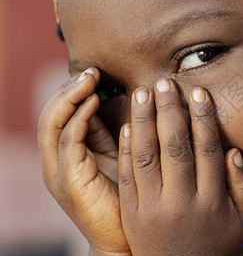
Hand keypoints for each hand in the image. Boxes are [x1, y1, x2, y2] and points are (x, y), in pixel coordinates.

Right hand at [38, 68, 129, 254]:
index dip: (74, 90)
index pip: (62, 113)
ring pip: (52, 124)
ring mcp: (59, 171)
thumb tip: (119, 102)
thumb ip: (109, 134)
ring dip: (69, 97)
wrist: (122, 238)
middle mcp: (57, 160)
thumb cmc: (125, 196)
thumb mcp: (116, 158)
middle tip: (91, 70)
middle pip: (51, 114)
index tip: (96, 72)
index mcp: (69, 154)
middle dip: (69, 89)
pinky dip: (77, 118)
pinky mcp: (68, 180)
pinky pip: (67, 142)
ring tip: (88, 79)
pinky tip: (93, 102)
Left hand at [118, 79, 242, 255]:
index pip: (207, 151)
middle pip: (175, 148)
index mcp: (211, 202)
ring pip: (147, 157)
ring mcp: (153, 208)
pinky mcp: (132, 214)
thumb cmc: (217, 248)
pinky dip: (126, 150)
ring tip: (141, 93)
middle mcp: (181, 202)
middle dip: (170, 112)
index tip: (198, 93)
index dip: (203, 119)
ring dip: (143, 122)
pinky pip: (127, 177)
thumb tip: (234, 152)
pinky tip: (126, 126)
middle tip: (165, 82)